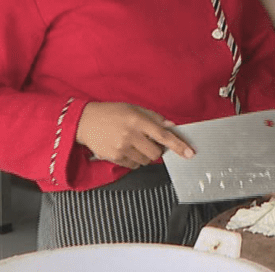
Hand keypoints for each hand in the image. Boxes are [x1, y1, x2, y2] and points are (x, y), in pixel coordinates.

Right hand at [74, 102, 194, 169]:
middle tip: (149, 142)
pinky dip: (135, 160)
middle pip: (156, 153)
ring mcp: (121, 147)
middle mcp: (130, 135)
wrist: (84, 121)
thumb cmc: (112, 112)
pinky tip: (127, 149)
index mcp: (138, 120)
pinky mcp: (113, 157)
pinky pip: (133, 165)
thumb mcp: (134, 108)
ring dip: (145, 155)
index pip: (163, 135)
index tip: (190, 153)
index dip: (178, 145)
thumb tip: (171, 126)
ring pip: (145, 161)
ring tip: (135, 144)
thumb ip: (154, 117)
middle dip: (157, 150)